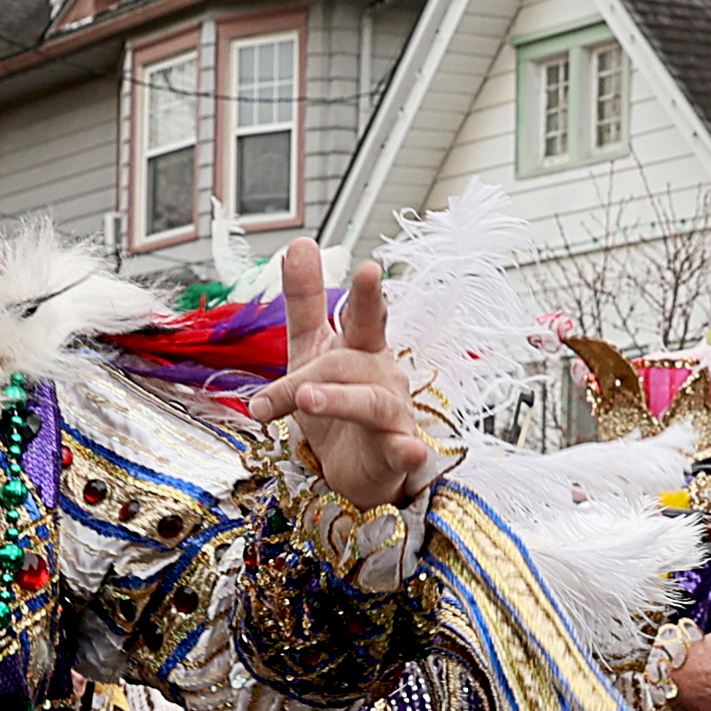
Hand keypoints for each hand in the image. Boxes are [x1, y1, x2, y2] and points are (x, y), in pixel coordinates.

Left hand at [246, 238, 439, 513]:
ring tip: (306, 398)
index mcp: (361, 348)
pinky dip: (409, 451)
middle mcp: (381, 375)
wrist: (352, 467)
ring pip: (368, 401)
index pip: (364, 316)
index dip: (368, 294)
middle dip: (346, 340)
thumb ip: (306, 302)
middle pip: (357, 355)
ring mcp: (393, 413)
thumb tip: (298, 243)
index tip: (368, 268)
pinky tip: (412, 451)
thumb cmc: (336, 403)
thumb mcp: (311, 351)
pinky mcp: (397, 451)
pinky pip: (405, 449)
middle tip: (337, 318)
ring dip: (338, 399)